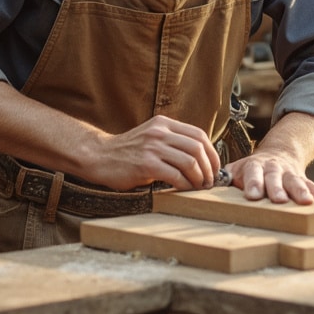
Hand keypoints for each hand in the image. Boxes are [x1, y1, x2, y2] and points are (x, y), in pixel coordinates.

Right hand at [87, 115, 220, 191]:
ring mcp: (152, 147)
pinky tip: (184, 189)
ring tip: (199, 187)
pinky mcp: (145, 164)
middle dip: (209, 167)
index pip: (199, 134)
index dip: (212, 153)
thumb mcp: (152, 138)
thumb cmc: (128, 153)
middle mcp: (160, 132)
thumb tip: (201, 160)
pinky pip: (175, 175)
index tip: (214, 167)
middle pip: (197, 148)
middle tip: (209, 181)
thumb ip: (172, 143)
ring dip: (199, 178)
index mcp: (164, 124)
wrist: (99, 157)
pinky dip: (184, 185)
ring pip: (190, 162)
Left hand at [226, 149, 313, 204]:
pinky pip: (311, 184)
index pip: (252, 173)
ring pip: (295, 181)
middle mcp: (272, 168)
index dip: (253, 184)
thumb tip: (203, 187)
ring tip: (306, 203)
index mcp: (254, 166)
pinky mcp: (302, 178)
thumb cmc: (251, 170)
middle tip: (278, 200)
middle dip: (277, 189)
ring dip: (300, 191)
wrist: (277, 154)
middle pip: (275, 177)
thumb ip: (223, 179)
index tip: (252, 195)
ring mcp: (288, 173)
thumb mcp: (235, 170)